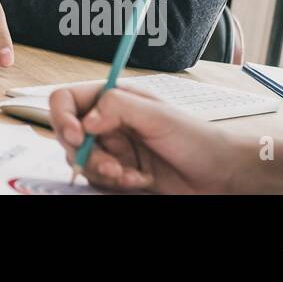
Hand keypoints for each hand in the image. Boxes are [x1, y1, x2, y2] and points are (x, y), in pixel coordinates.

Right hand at [48, 82, 235, 192]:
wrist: (219, 174)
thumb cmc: (196, 138)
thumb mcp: (158, 116)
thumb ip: (118, 108)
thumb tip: (86, 119)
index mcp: (112, 99)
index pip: (67, 100)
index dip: (63, 117)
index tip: (78, 136)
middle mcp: (107, 121)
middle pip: (69, 135)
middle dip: (86, 154)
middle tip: (110, 166)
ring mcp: (112, 148)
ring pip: (81, 160)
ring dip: (101, 171)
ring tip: (129, 175)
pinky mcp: (119, 171)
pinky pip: (99, 180)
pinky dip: (115, 182)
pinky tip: (140, 180)